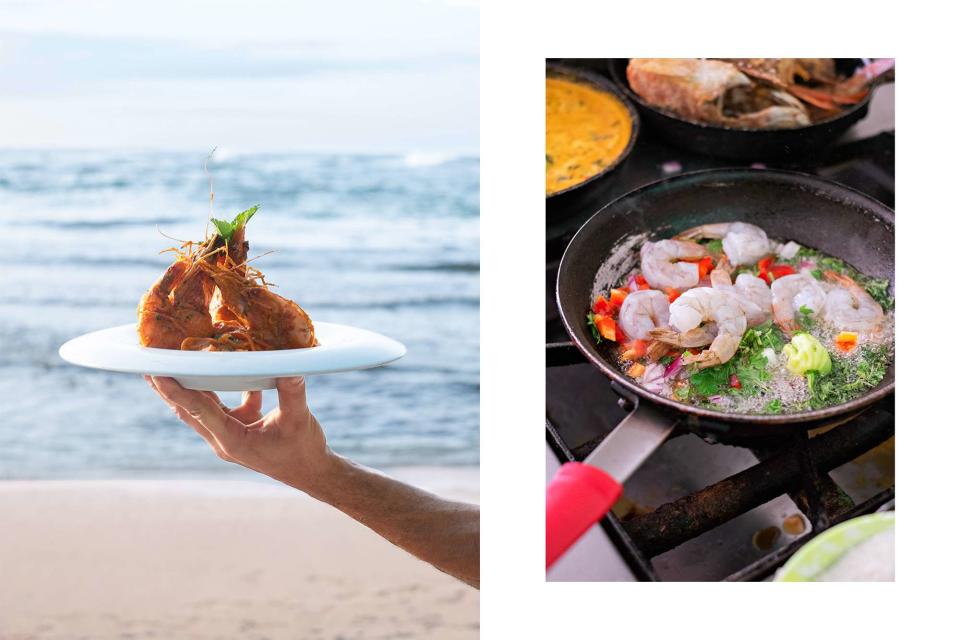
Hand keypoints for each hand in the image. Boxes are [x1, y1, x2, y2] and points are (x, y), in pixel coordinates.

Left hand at [146, 376, 333, 494]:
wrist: (311, 471)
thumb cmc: (304, 450)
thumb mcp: (299, 419)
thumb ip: (292, 392)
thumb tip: (289, 366)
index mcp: (232, 440)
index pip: (197, 410)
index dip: (176, 391)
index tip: (155, 372)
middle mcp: (223, 439)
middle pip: (187, 410)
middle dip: (167, 388)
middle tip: (147, 363)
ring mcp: (228, 435)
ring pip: (200, 408)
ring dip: (186, 387)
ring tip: (168, 363)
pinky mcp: (238, 429)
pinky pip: (221, 405)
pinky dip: (219, 387)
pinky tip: (224, 364)